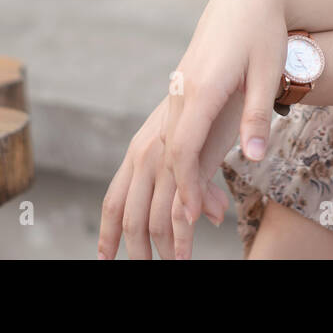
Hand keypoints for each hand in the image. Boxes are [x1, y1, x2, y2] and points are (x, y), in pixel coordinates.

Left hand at [97, 95, 230, 259]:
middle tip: (141, 271)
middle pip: (129, 217)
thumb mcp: (199, 150)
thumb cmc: (216, 105)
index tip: (103, 258)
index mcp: (139, 151)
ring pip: (154, 219)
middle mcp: (145, 153)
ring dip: (163, 251)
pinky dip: (182, 237)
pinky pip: (180, 209)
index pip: (114, 200)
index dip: (107, 233)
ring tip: (175, 267)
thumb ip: (198, 183)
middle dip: (133, 252)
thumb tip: (209, 215)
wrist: (228, 61)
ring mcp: (166, 156)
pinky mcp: (190, 159)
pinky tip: (185, 252)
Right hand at [162, 0, 289, 259]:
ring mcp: (176, 93)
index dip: (185, 185)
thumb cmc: (263, 35)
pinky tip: (163, 193)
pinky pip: (163, 137)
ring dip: (151, 189)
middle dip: (163, 199)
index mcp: (200, 88)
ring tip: (149, 233)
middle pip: (161, 154)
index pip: (182, 147)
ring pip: (155, 147)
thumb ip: (256, 115)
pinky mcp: (179, 94)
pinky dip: (160, 168)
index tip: (189, 219)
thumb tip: (254, 156)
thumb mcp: (267, 72)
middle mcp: (180, 92)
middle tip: (168, 243)